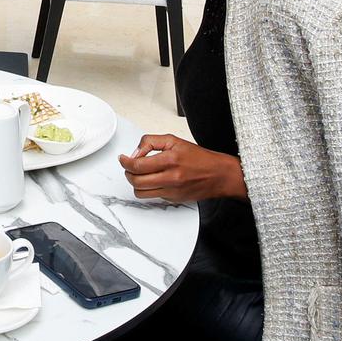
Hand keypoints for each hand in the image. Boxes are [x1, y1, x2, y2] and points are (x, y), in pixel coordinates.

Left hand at [118, 134, 247, 202]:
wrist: (219, 174)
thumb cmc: (199, 158)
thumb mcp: (174, 141)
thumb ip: (151, 142)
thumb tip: (136, 152)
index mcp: (170, 160)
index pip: (138, 165)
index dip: (125, 162)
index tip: (123, 159)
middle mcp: (170, 177)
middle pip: (136, 181)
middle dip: (128, 173)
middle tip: (128, 167)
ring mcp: (171, 191)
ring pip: (141, 192)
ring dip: (135, 183)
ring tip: (139, 174)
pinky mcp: (173, 199)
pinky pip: (152, 197)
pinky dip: (148, 189)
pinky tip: (153, 180)